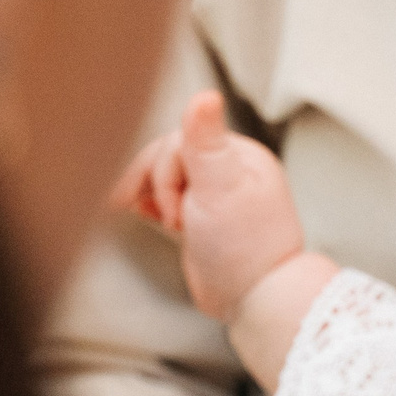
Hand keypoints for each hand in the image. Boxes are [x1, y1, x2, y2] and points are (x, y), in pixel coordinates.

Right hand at [111, 90, 308, 320]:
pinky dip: (149, 203)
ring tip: (146, 214)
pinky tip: (139, 213)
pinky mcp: (200, 220)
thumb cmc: (245, 247)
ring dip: (148, 192)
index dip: (164, 170)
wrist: (256, 300)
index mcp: (238, 155)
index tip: (172, 206)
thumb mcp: (221, 189)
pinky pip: (165, 198)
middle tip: (168, 218)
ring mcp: (213, 196)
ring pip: (162, 176)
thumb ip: (206, 143)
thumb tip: (204, 95)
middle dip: (156, 184)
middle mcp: (227, 170)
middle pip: (168, 157)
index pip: (180, 140)